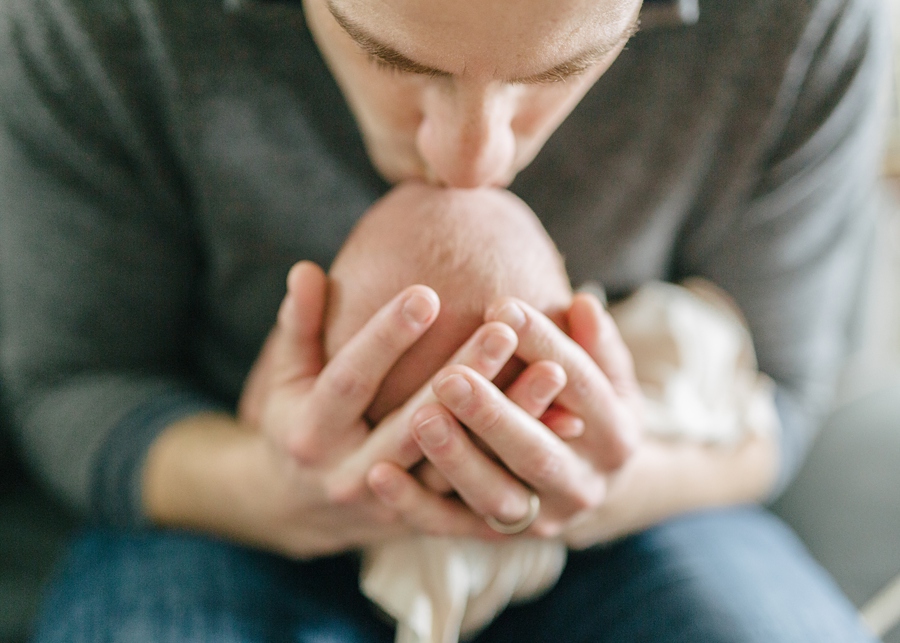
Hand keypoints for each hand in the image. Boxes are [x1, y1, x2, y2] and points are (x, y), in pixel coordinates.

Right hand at [147, 261, 519, 557]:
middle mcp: (350, 475)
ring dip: (508, 417)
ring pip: (458, 462)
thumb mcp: (286, 378)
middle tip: (506, 328)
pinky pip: (482, 489)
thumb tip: (304, 269)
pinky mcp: (428, 519)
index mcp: (311, 434)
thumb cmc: (297, 420)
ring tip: (553, 371)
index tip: (426, 293)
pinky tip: (565, 420)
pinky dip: (523, 456)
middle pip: (414, 423)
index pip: (350, 380)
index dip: (385, 338)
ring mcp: (392, 504)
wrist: (301, 508)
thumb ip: (300, 326)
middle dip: (463, 376)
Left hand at [367, 291, 643, 537]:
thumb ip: (596, 344)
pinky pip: (450, 525)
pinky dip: (414, 504)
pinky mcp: (495, 538)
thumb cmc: (589, 409)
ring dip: (455, 459)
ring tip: (420, 418)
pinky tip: (380, 475)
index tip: (502, 307)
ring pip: (493, 494)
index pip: (582, 387)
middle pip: (536, 451)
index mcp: (616, 437)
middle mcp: (581, 486)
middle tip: (451, 377)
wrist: (590, 486)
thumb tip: (584, 303)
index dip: (544, 346)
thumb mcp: (610, 378)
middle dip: (493, 415)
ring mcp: (539, 518)